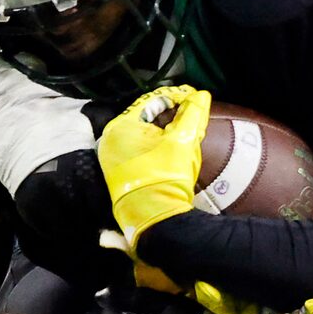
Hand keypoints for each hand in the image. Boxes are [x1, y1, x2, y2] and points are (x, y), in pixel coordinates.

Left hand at [96, 84, 210, 249]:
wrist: (155, 218)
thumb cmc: (166, 177)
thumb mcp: (183, 141)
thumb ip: (193, 114)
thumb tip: (202, 95)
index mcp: (120, 127)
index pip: (151, 101)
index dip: (176, 97)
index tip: (195, 98)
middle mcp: (110, 140)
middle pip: (145, 117)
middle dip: (170, 113)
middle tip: (192, 112)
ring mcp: (112, 157)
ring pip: (142, 133)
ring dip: (164, 129)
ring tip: (186, 129)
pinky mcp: (119, 172)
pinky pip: (138, 149)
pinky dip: (155, 144)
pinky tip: (172, 147)